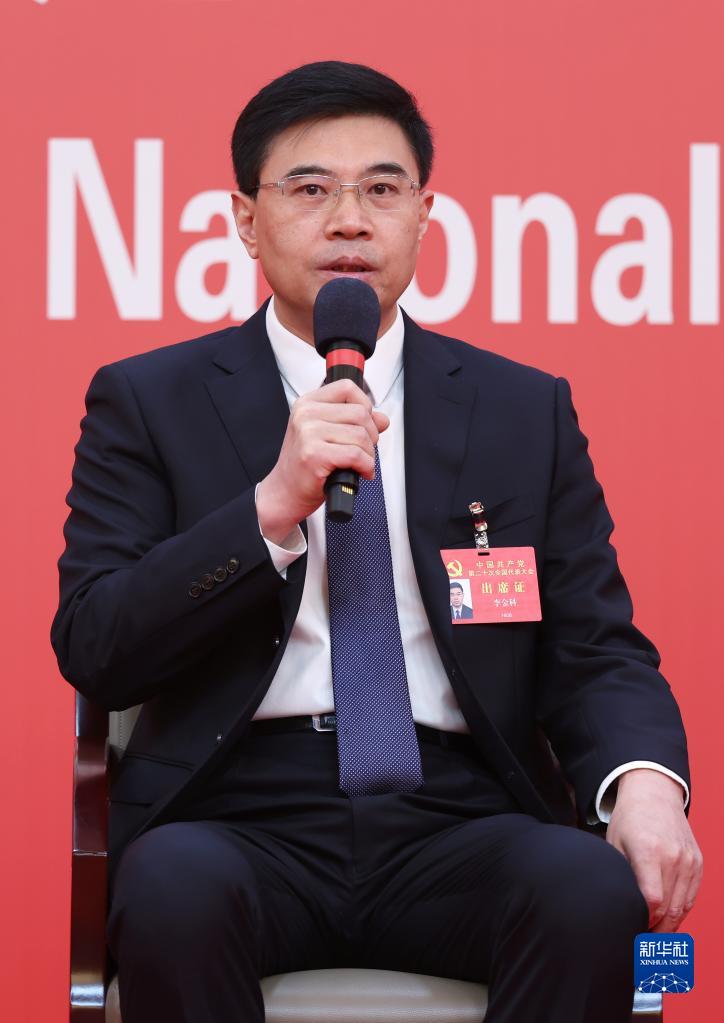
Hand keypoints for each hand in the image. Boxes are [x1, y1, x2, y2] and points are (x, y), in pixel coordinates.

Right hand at [256, 379, 389, 543]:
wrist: (285, 492)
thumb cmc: (305, 465)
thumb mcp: (328, 435)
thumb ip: (355, 423)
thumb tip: (382, 419)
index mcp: (307, 404)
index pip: (347, 388)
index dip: (365, 405)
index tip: (364, 424)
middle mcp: (306, 414)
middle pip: (360, 413)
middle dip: (371, 435)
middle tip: (364, 450)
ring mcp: (308, 433)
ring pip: (361, 435)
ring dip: (369, 454)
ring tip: (360, 464)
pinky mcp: (314, 454)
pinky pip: (356, 455)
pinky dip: (366, 466)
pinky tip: (360, 472)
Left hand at [606, 768, 702, 931]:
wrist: (654, 794)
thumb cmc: (629, 819)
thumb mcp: (614, 843)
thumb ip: (619, 875)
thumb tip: (617, 907)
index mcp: (649, 851)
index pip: (652, 901)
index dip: (642, 921)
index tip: (631, 930)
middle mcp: (673, 857)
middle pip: (669, 910)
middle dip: (654, 932)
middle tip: (640, 946)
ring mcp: (689, 861)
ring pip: (682, 909)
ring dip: (668, 928)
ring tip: (651, 939)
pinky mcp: (698, 864)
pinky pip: (690, 898)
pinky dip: (679, 913)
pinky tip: (666, 921)